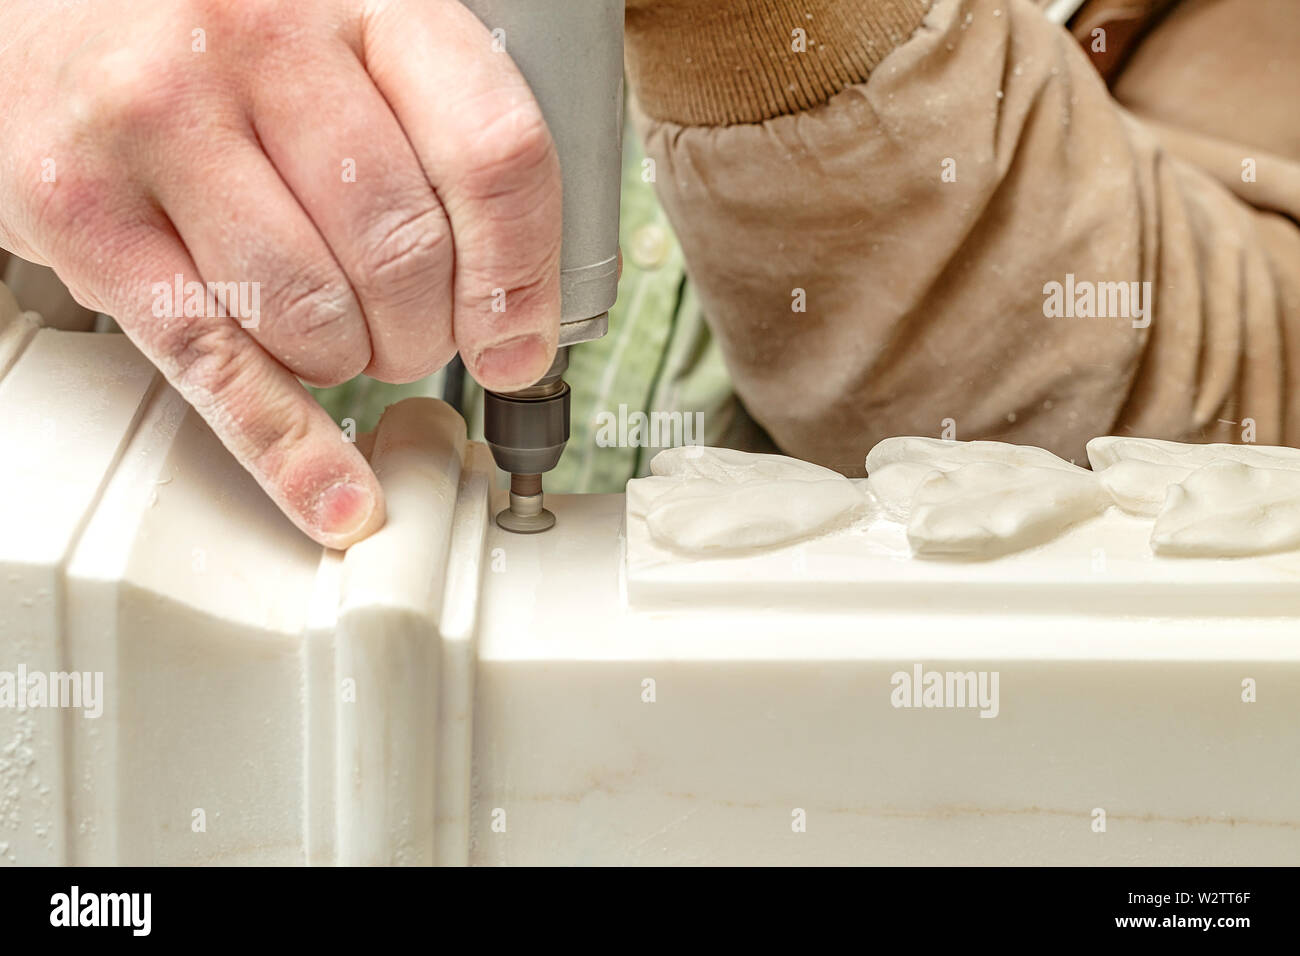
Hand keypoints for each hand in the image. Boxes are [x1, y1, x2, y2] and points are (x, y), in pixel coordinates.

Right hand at [0, 0, 561, 546]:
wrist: (41, 7)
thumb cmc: (215, 37)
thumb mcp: (347, 40)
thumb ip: (433, 135)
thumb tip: (513, 301)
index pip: (493, 151)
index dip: (523, 275)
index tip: (521, 341)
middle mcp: (260, 43)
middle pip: (406, 253)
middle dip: (426, 331)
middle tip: (410, 333)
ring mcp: (161, 125)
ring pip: (316, 315)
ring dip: (348, 362)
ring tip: (330, 332)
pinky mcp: (86, 212)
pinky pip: (216, 362)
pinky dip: (287, 448)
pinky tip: (334, 493)